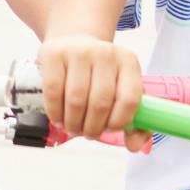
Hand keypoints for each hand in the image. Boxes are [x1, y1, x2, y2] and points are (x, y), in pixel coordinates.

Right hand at [38, 34, 149, 153]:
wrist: (74, 43)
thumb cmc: (100, 75)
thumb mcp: (122, 90)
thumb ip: (136, 122)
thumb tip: (134, 146)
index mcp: (128, 62)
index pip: (130, 100)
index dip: (119, 123)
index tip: (109, 129)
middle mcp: (106, 52)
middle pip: (100, 103)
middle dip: (92, 127)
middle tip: (87, 133)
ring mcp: (78, 51)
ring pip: (76, 100)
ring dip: (73, 123)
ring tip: (73, 127)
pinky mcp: (54, 53)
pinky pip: (53, 91)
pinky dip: (55, 112)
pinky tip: (59, 118)